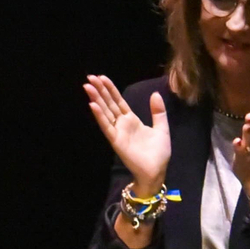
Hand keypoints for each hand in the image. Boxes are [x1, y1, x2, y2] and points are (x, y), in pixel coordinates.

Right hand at [84, 75, 169, 194]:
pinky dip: (100, 116)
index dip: (110, 90)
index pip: (118, 101)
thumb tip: (155, 93)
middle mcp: (122, 124)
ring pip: (105, 112)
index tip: (102, 77)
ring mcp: (118, 132)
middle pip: (109, 104)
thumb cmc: (159, 153)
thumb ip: (158, 111)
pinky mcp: (116, 141)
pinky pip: (106, 127)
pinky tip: (93, 105)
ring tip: (88, 87)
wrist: (157, 171)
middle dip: (99, 91)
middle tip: (90, 77)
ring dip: (96, 99)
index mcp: (132, 120)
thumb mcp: (162, 128)